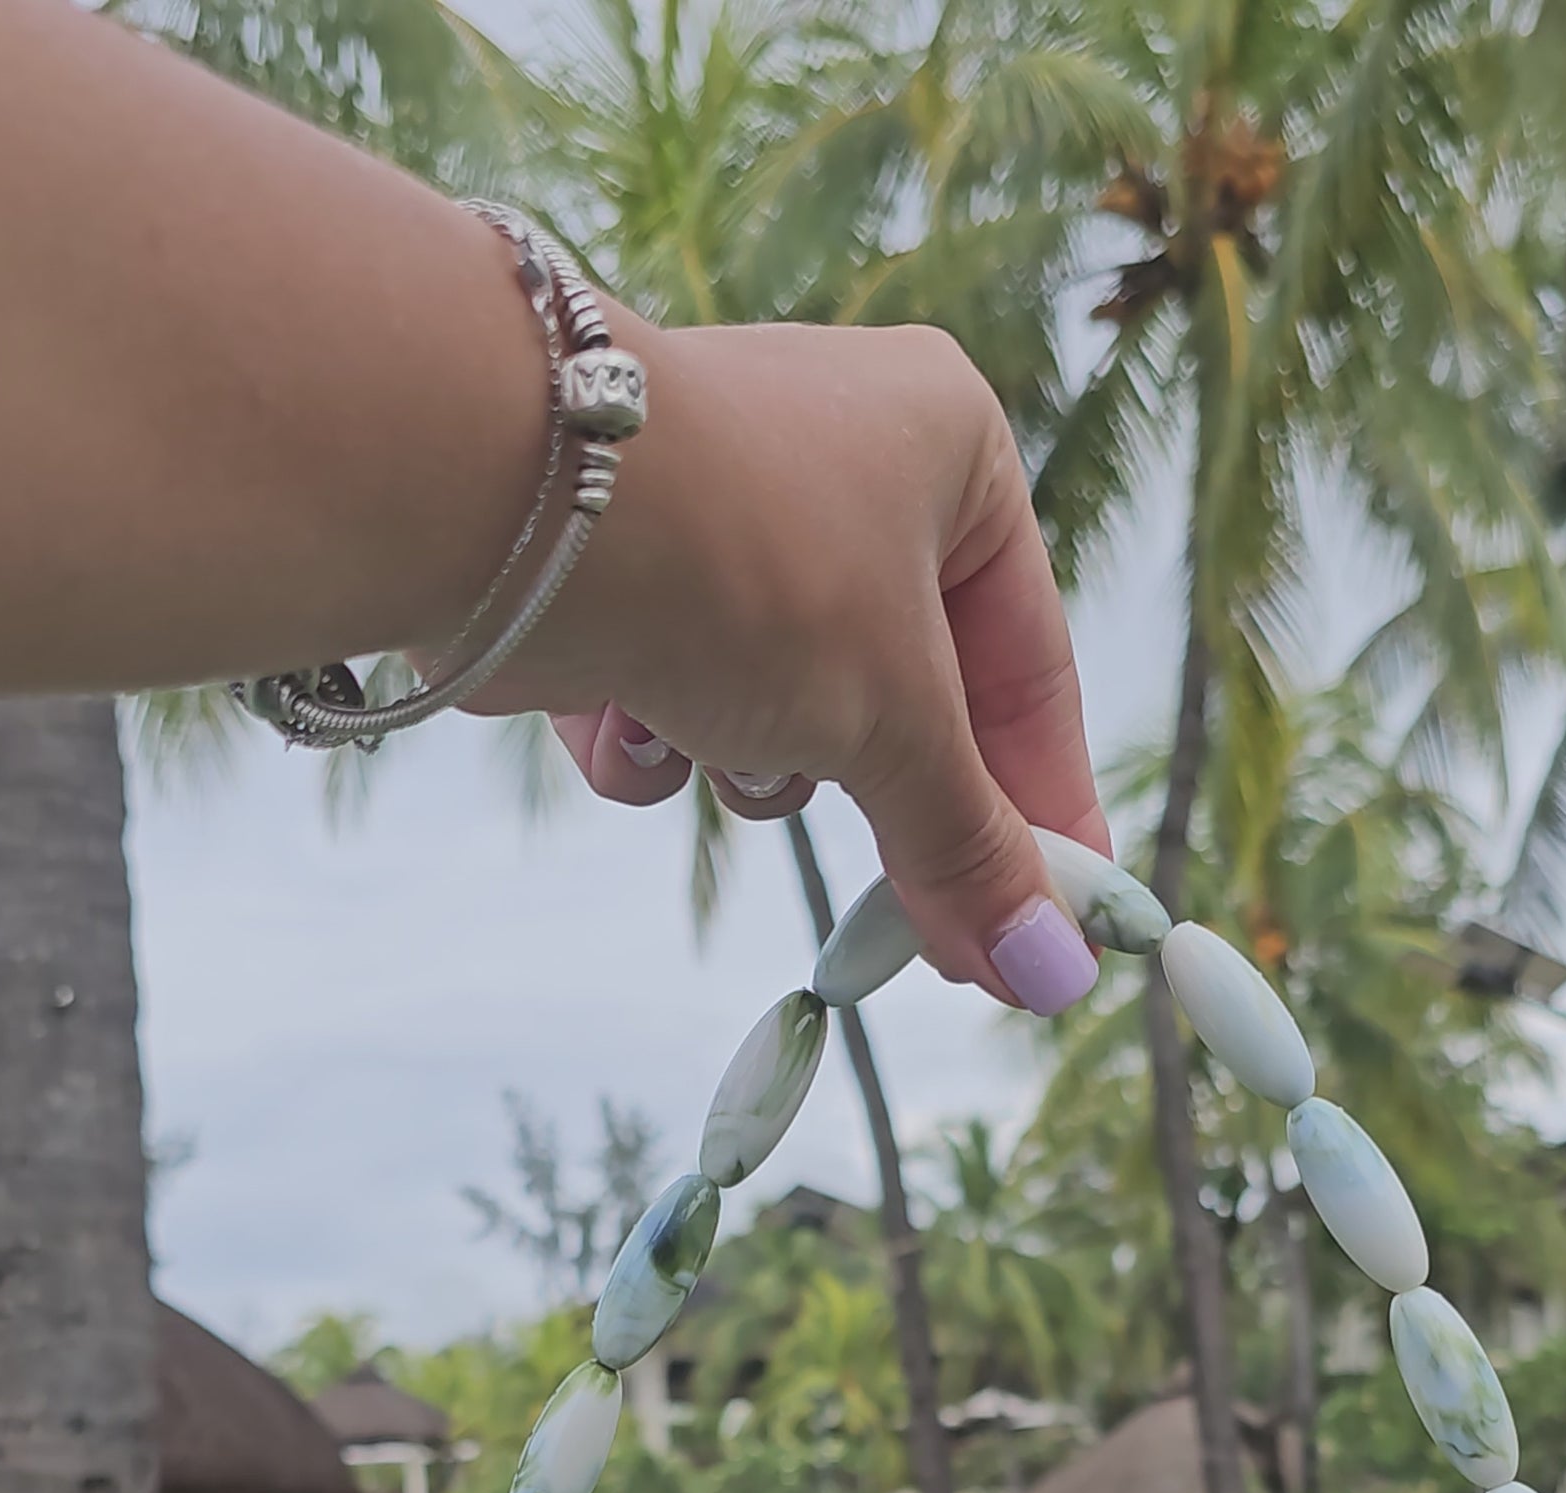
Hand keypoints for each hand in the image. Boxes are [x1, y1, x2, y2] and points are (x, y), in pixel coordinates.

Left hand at [482, 311, 1109, 1010]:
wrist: (506, 503)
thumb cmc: (750, 568)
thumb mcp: (893, 726)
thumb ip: (971, 850)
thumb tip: (1052, 972)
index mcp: (949, 447)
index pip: (1031, 666)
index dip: (1047, 811)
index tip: (1059, 931)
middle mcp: (841, 462)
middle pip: (907, 699)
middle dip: (891, 810)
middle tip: (924, 944)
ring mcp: (722, 518)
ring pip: (789, 710)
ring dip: (759, 765)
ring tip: (726, 745)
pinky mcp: (619, 576)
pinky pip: (678, 696)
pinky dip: (659, 738)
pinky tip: (625, 716)